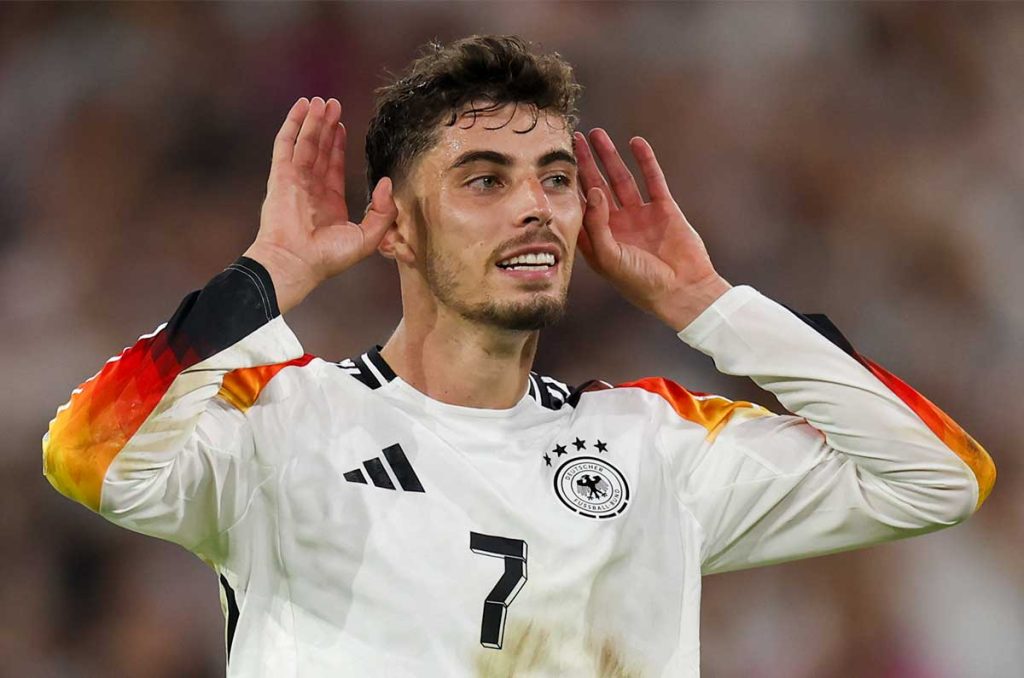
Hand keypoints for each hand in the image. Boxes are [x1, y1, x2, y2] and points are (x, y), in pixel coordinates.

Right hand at [244, 97, 397, 313]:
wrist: (296, 262)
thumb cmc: (328, 257)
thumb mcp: (368, 237)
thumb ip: (384, 212)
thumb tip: (388, 183)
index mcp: (329, 202)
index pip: (334, 166)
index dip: (338, 145)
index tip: (342, 127)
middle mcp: (311, 188)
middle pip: (320, 149)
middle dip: (327, 126)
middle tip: (333, 104)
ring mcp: (294, 180)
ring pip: (305, 142)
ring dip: (313, 120)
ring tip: (321, 100)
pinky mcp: (280, 175)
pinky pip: (286, 144)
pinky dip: (293, 124)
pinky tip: (302, 106)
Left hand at [574, 129, 730, 330]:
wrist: (682, 291)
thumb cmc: (640, 283)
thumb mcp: (609, 257)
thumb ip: (596, 224)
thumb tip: (592, 189)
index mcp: (598, 240)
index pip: (578, 207)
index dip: (568, 185)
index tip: (556, 164)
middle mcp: (616, 225)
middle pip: (596, 187)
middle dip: (585, 164)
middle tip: (574, 139)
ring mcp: (640, 216)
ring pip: (621, 179)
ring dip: (610, 157)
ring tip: (598, 134)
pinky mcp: (663, 209)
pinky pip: (653, 179)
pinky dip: (645, 161)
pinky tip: (635, 143)